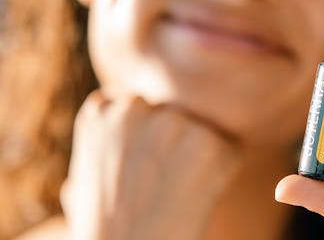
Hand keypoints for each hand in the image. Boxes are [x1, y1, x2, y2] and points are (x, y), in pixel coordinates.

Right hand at [62, 92, 240, 239]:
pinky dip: (225, 171)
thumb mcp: (84, 184)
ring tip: (177, 193)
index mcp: (99, 111)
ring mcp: (169, 121)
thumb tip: (103, 142)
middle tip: (161, 186)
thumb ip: (102, 149)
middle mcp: (134, 107)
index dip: (149, 143)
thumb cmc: (105, 231)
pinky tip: (197, 196)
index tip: (143, 172)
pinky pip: (229, 149)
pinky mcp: (204, 141)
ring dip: (201, 156)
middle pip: (174, 117)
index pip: (142, 108)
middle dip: (176, 145)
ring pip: (202, 131)